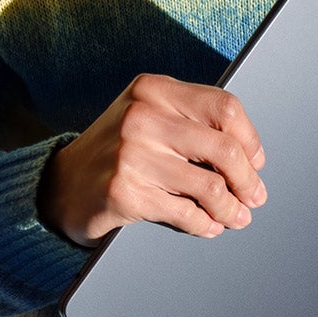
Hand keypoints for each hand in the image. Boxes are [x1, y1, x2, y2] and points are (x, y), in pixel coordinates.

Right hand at [40, 74, 266, 247]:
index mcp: (153, 90)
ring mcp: (131, 155)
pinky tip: (208, 226)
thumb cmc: (116, 152)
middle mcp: (142, 116)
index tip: (255, 162)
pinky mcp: (125, 192)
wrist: (61, 185)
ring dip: (230, 209)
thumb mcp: (149, 118)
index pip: (225, 108)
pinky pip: (185, 213)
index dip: (250, 140)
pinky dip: (205, 224)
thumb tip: (250, 157)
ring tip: (235, 217)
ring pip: (210, 187)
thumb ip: (192, 123)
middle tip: (254, 197)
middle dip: (247, 180)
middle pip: (224, 149)